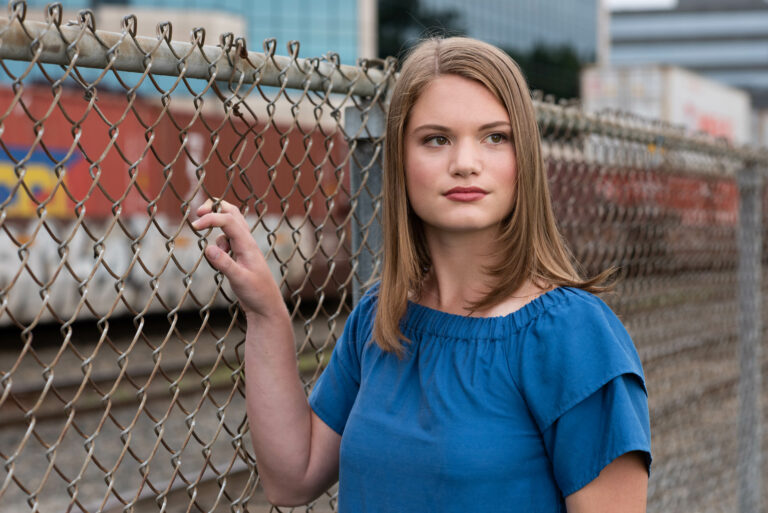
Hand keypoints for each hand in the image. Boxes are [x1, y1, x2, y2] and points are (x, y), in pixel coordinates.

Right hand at [192, 199, 286, 320]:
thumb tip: (208, 248)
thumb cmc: (256, 293)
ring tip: (216, 255)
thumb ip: (225, 264)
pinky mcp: (240, 255)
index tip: (194, 227)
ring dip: (216, 231)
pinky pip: (227, 239)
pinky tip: (220, 260)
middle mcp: (247, 242)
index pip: (228, 221)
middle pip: (232, 213)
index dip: (210, 218)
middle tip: (197, 212)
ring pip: (229, 224)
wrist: (266, 306)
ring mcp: (244, 247)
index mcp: (247, 245)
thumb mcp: (239, 280)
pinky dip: (219, 242)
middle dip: (215, 207)